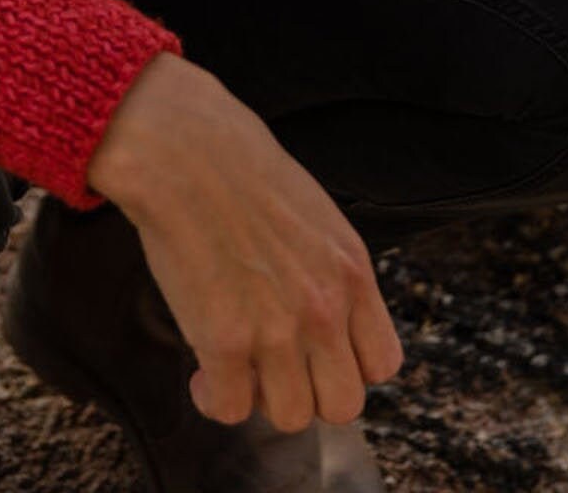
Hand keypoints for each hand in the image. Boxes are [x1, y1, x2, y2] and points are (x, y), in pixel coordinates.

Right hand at [87, 52, 403, 430]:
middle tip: (273, 365)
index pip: (382, 364)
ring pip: (290, 416)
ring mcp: (277, 330)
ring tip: (235, 367)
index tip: (317, 356)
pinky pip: (230, 409)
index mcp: (352, 272)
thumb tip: (321, 316)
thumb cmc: (240, 170)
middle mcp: (325, 308)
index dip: (347, 367)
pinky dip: (213, 397)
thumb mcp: (316, 216)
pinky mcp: (225, 341)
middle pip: (341, 404)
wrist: (185, 150)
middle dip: (306, 392)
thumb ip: (328, 271)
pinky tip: (201, 370)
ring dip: (259, 398)